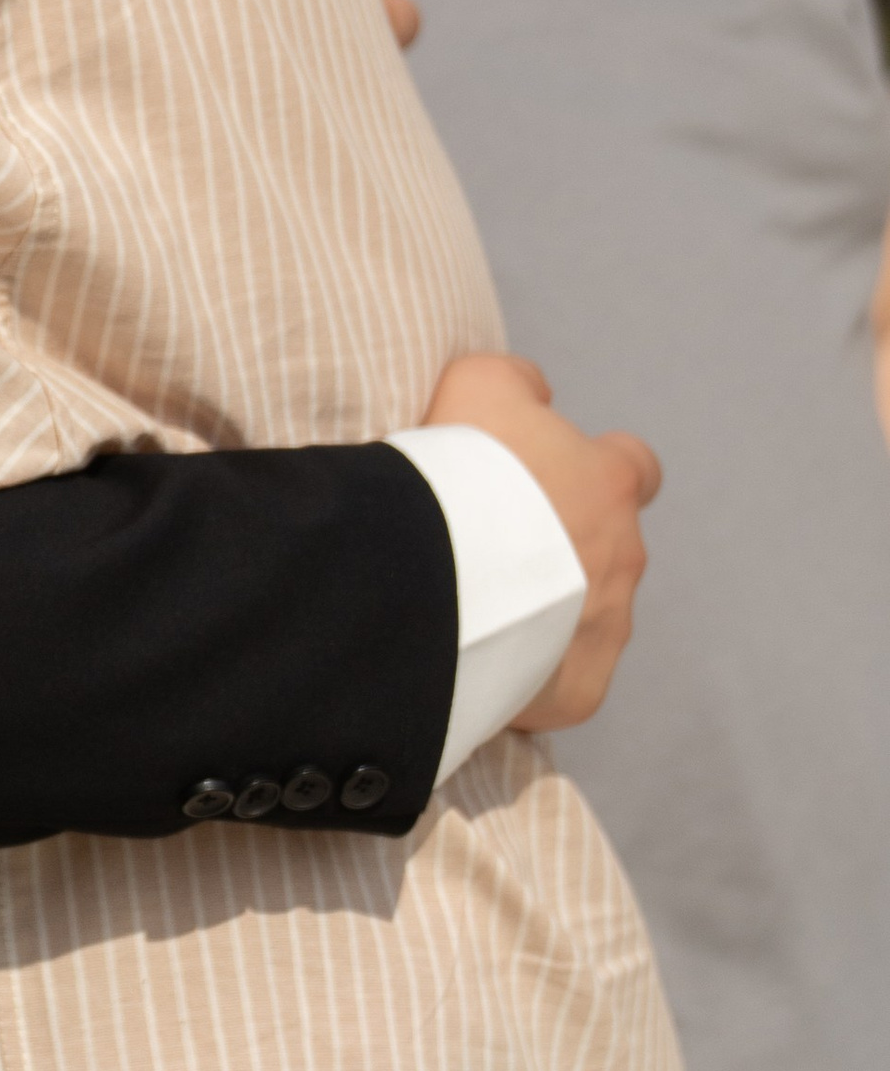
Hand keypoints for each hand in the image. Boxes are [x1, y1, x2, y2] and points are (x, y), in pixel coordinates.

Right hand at [424, 351, 660, 728]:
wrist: (433, 568)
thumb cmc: (460, 466)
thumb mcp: (479, 382)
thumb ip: (519, 382)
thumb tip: (537, 391)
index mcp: (610, 484)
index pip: (637, 469)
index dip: (603, 470)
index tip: (561, 475)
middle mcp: (624, 556)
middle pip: (607, 548)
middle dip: (563, 546)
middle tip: (495, 543)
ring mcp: (608, 628)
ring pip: (589, 615)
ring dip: (550, 606)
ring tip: (479, 601)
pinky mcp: (581, 689)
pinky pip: (562, 678)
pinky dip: (532, 667)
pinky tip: (481, 651)